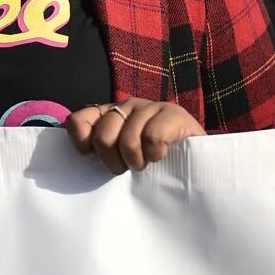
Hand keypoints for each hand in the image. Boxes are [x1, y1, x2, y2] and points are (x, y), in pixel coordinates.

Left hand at [65, 99, 205, 172]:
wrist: (197, 163)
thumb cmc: (153, 166)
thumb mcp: (121, 160)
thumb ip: (100, 155)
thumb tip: (77, 163)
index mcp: (108, 115)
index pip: (77, 122)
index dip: (84, 145)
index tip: (97, 161)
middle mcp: (126, 106)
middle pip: (102, 136)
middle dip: (113, 162)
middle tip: (128, 168)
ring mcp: (149, 106)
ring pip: (127, 140)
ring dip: (136, 161)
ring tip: (146, 164)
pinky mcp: (172, 113)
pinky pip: (152, 136)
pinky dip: (155, 153)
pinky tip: (161, 156)